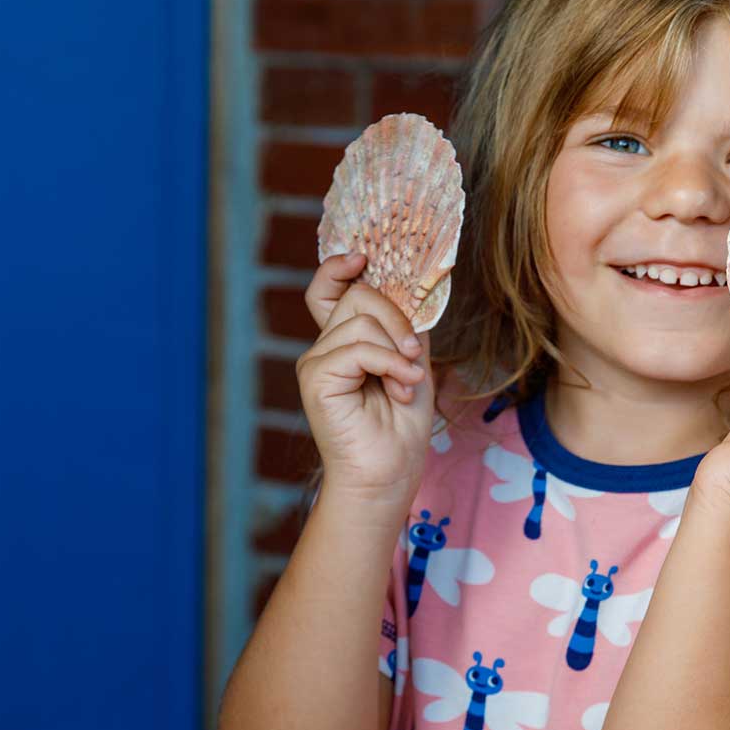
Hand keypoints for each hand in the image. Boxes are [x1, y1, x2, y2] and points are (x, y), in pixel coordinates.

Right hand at [296, 253, 435, 504]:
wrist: (388, 471)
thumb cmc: (400, 425)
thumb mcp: (412, 362)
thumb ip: (404, 326)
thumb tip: (409, 291)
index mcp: (345, 341)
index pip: (329, 289)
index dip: (339, 267)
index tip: (363, 257)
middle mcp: (325, 346)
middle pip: (358, 296)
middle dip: (396, 318)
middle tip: (414, 356)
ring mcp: (316, 361)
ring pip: (361, 319)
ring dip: (396, 350)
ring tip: (406, 384)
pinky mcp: (315, 378)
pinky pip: (358, 347)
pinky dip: (388, 364)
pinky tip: (401, 388)